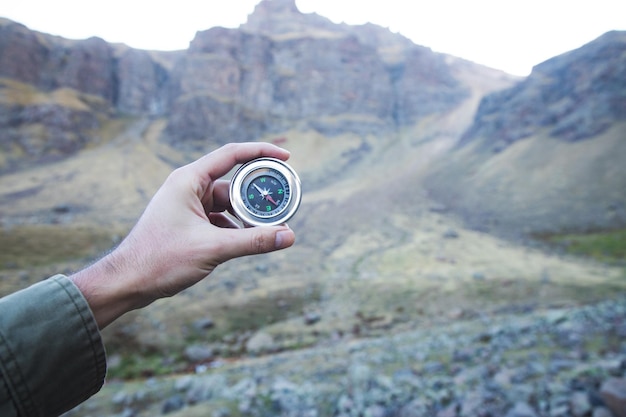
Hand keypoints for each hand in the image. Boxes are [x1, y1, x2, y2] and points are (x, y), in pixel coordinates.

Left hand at [70, 142, 295, 328]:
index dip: (262, 152)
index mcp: (189, 180)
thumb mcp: (212, 248)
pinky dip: (233, 228)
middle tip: (281, 205)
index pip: (232, 155)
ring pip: (227, 204)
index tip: (287, 157)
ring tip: (266, 231)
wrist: (127, 282)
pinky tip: (243, 243)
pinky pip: (218, 219)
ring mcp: (187, 206)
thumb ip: (253, 241)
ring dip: (245, 217)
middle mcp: (188, 188)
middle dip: (257, 196)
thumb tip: (288, 236)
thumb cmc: (160, 260)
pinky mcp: (187, 223)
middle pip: (233, 183)